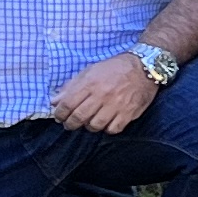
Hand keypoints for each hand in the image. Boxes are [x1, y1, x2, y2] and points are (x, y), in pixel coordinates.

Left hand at [51, 54, 165, 134]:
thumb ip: (70, 87)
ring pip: (95, 125)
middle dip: (70, 124)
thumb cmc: (113, 69)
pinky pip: (113, 129)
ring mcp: (116, 105)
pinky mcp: (128, 113)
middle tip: (69, 124)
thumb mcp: (89, 71)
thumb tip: (54, 102)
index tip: (58, 117)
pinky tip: (105, 123)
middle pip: (79, 117)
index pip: (68, 104)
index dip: (60, 114)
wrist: (144, 67)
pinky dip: (107, 129)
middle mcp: (102, 95)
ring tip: (87, 123)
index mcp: (90, 83)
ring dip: (88, 127)